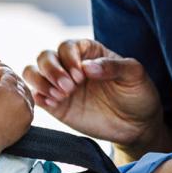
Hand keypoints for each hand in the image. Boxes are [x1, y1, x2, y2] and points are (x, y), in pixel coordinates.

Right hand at [0, 53, 32, 149]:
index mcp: (10, 89)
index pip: (6, 72)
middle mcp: (22, 98)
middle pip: (17, 80)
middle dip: (5, 76)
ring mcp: (27, 110)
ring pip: (24, 91)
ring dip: (14, 87)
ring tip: (2, 88)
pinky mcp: (29, 120)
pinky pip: (27, 104)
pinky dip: (20, 99)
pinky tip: (10, 100)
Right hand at [22, 38, 162, 148]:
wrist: (137, 126)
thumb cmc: (138, 95)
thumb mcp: (135, 75)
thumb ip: (113, 67)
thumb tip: (87, 67)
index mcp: (88, 53)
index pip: (67, 45)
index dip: (69, 58)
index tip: (81, 75)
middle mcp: (70, 66)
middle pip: (45, 56)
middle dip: (52, 70)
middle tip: (69, 88)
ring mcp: (61, 85)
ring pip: (33, 72)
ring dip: (41, 81)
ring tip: (58, 96)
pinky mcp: (55, 105)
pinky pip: (36, 95)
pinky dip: (38, 97)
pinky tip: (53, 104)